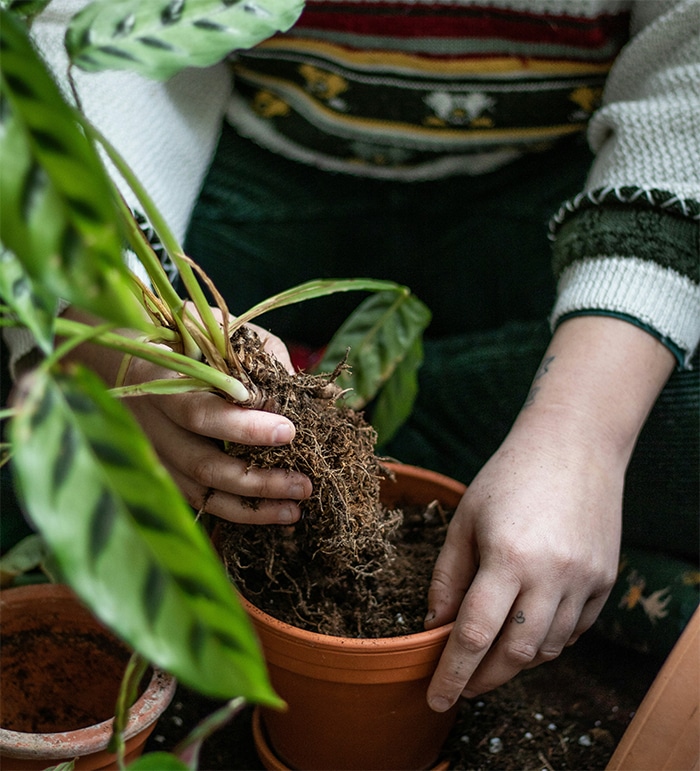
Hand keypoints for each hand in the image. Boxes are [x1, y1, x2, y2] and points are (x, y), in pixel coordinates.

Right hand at [122, 321, 311, 522]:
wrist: (127, 356)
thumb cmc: (186, 340)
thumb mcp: (221, 335)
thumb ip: (260, 359)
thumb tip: (299, 393)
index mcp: (161, 383)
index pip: (201, 413)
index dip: (244, 428)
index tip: (289, 431)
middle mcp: (150, 425)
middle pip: (202, 464)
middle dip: (257, 479)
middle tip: (303, 484)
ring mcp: (153, 453)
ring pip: (200, 491)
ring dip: (250, 507)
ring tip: (294, 510)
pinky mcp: (162, 471)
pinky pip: (198, 500)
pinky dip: (235, 511)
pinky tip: (271, 512)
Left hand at [424, 316, 674, 710]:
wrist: (574, 444)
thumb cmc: (508, 475)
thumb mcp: (465, 519)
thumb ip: (448, 576)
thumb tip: (436, 625)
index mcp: (507, 556)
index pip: (475, 635)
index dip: (452, 673)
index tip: (436, 698)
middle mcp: (552, 575)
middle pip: (516, 654)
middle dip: (485, 679)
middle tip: (463, 685)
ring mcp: (585, 580)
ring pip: (549, 648)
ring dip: (517, 661)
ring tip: (492, 655)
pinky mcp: (606, 579)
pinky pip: (576, 629)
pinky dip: (549, 640)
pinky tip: (529, 629)